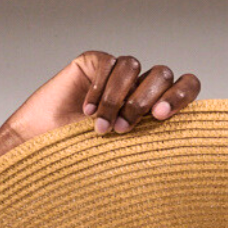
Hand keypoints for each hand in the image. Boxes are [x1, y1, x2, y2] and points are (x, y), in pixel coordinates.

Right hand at [1, 51, 199, 145]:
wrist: (42, 155)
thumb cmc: (85, 165)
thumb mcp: (128, 159)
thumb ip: (154, 144)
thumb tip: (186, 150)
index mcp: (156, 110)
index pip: (186, 86)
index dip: (181, 95)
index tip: (161, 116)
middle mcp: (139, 89)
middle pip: (161, 74)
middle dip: (144, 100)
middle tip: (125, 128)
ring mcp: (116, 75)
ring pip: (132, 66)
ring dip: (116, 98)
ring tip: (100, 128)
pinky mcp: (91, 63)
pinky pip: (106, 63)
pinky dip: (98, 88)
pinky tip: (85, 112)